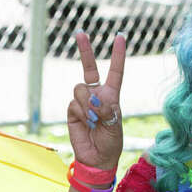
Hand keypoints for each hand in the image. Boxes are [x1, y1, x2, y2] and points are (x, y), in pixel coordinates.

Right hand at [66, 31, 126, 171]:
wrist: (96, 159)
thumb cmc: (111, 142)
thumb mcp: (116, 124)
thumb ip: (107, 108)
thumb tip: (93, 97)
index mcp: (112, 95)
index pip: (115, 71)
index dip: (117, 55)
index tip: (120, 37)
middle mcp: (96, 94)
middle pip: (89, 68)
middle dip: (85, 50)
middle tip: (80, 33)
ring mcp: (83, 101)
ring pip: (81, 88)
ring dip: (89, 103)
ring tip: (95, 119)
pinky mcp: (72, 111)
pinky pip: (74, 103)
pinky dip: (82, 112)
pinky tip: (87, 123)